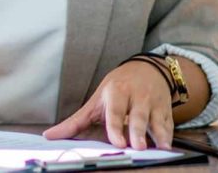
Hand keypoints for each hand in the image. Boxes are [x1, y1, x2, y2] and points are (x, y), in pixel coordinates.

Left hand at [44, 60, 172, 150]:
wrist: (147, 70)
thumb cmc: (116, 89)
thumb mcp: (95, 101)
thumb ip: (75, 122)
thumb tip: (49, 136)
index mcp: (115, 93)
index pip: (114, 112)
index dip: (115, 127)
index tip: (117, 142)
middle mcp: (135, 97)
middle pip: (137, 117)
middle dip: (137, 131)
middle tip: (136, 147)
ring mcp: (153, 104)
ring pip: (156, 120)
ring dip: (157, 134)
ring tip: (159, 148)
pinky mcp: (166, 111)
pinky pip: (169, 124)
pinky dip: (169, 135)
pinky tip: (168, 146)